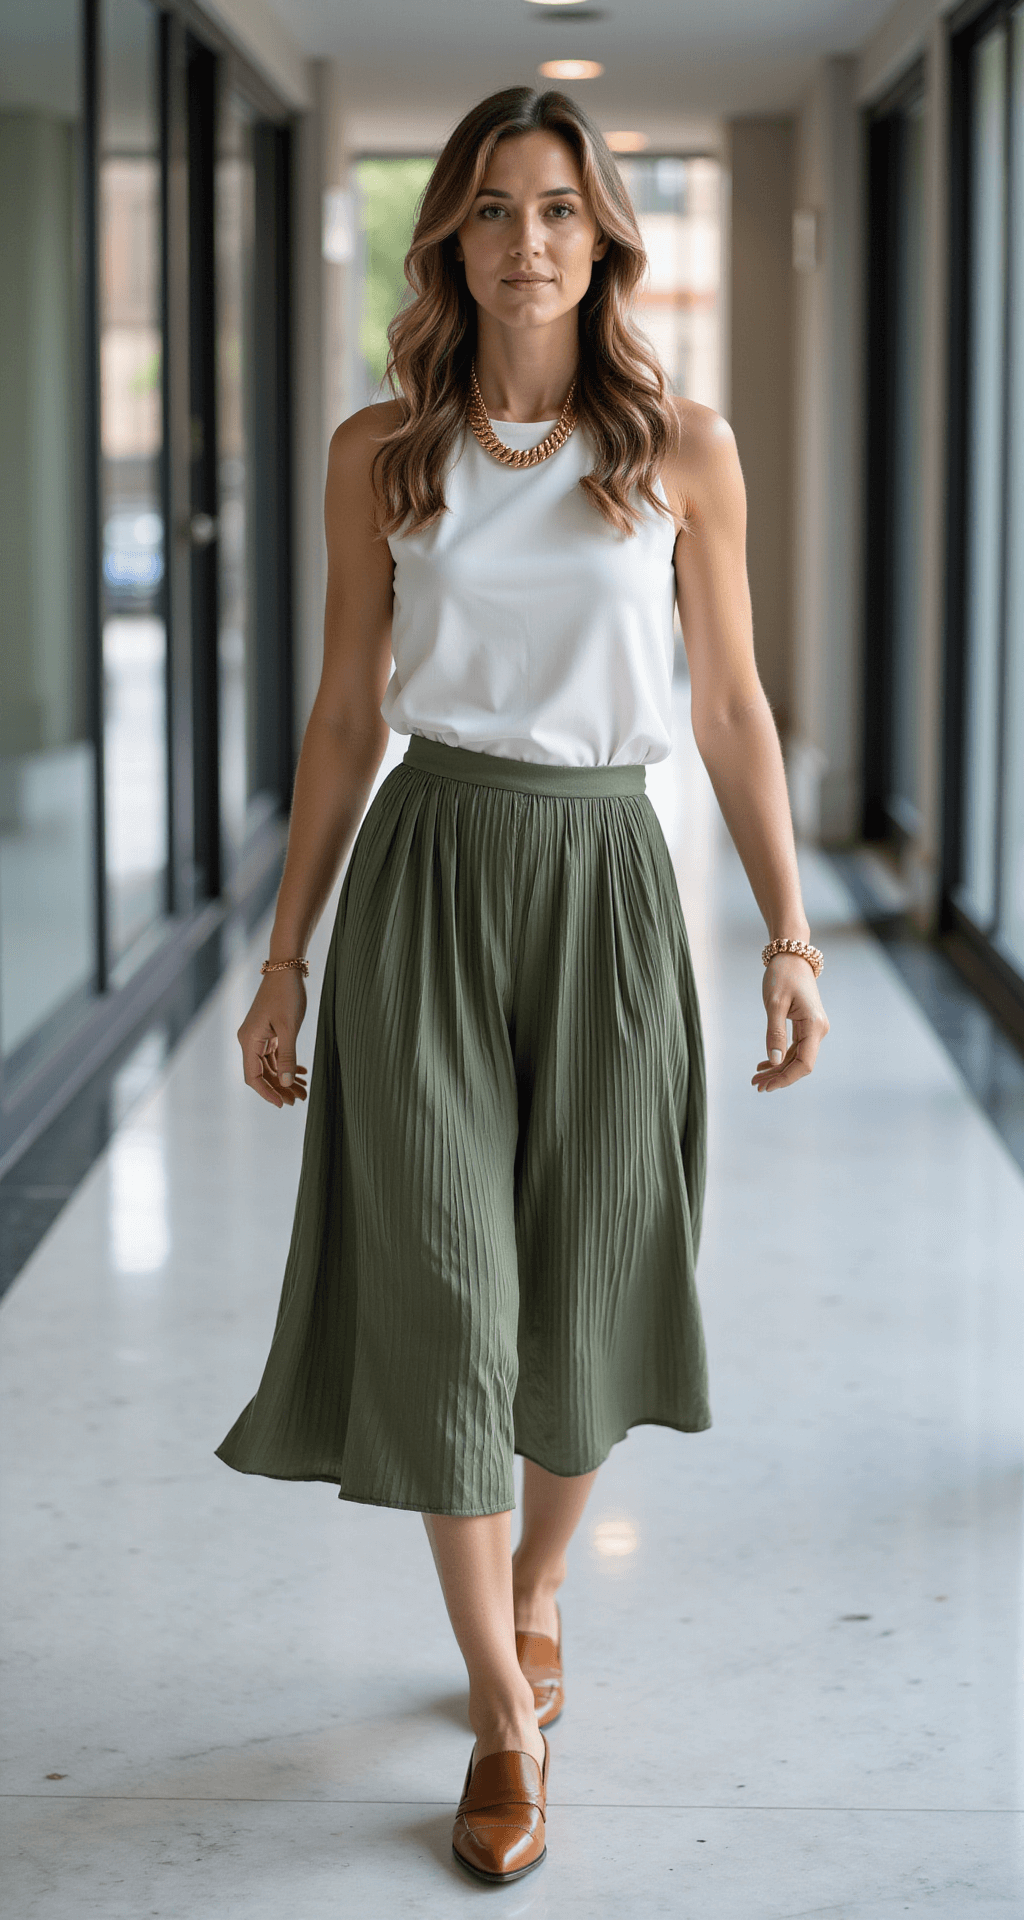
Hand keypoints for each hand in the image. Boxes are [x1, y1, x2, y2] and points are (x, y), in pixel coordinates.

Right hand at [237, 970, 308, 1108]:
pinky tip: (301, 1073)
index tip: (283, 1104)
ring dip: (285, 1079)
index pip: (252, 1076)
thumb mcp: (289, 1028)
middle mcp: (250, 1040)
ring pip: (270, 1066)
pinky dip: (287, 1065)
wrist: (286, 969)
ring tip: (304, 1090)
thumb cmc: (286, 994)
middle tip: (300, 1099)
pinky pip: (275, 1055)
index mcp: (249, 1040)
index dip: (267, 1093)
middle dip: (280, 1088)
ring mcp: (258, 1037)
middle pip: (262, 1074)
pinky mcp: (268, 1032)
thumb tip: (284, 1083)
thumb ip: (287, 1056)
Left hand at [751, 953, 828, 1092]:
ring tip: (756, 1077)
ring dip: (778, 1069)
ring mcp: (814, 1028)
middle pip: (800, 1063)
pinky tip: (765, 1064)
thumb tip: (775, 1061)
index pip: (804, 1063)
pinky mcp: (807, 1025)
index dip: (786, 1078)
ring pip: (797, 1057)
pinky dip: (781, 1057)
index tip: (766, 1086)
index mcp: (814, 1026)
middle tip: (755, 1085)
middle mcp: (818, 1029)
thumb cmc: (782, 975)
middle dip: (779, 1077)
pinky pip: (796, 1048)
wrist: (791, 956)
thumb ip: (775, 1033)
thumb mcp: (774, 1004)